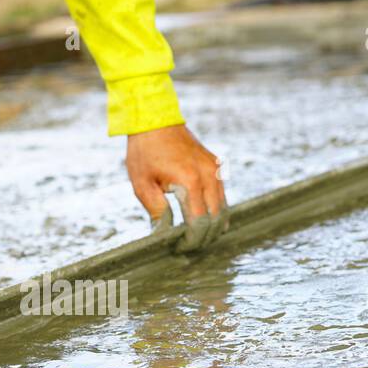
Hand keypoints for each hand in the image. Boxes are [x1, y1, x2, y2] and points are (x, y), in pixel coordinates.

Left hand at [125, 124, 227, 251]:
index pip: (199, 223)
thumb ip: (157, 211)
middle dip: (204, 238)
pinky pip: (223, 196)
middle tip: (187, 247)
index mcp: (189, 181)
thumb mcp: (142, 184)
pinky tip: (201, 219)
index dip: (191, 241)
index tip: (179, 248)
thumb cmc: (145, 152)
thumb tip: (163, 236)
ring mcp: (215, 170)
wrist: (155, 120)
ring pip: (224, 209)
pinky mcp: (216, 167)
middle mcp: (208, 176)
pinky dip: (216, 212)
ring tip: (194, 236)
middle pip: (217, 220)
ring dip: (213, 227)